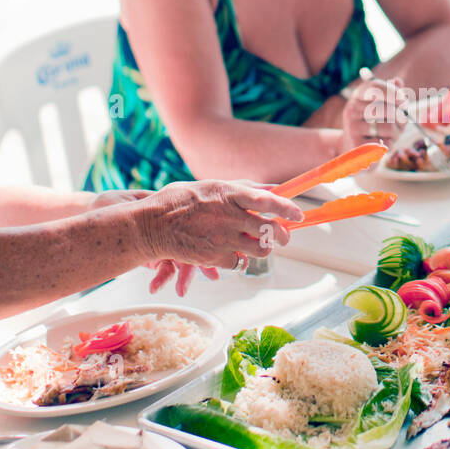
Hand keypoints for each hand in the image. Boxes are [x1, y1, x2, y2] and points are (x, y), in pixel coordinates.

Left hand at [88, 189, 219, 294]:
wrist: (93, 215)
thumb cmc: (111, 203)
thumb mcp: (130, 200)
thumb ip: (148, 202)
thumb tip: (164, 204)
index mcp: (169, 211)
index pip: (193, 223)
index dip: (206, 236)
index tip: (215, 248)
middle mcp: (170, 229)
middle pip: (193, 244)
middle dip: (205, 261)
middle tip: (214, 276)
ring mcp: (163, 243)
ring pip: (182, 261)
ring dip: (184, 277)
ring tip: (181, 291)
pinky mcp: (152, 257)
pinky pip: (163, 270)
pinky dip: (161, 280)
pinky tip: (153, 288)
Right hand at [134, 180, 303, 268]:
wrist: (150, 225)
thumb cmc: (178, 201)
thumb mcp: (210, 186)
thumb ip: (241, 188)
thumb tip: (270, 189)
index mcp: (228, 194)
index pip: (268, 201)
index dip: (287, 208)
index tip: (298, 214)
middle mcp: (229, 216)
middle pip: (269, 230)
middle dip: (283, 235)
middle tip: (284, 236)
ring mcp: (222, 238)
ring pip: (260, 249)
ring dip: (265, 249)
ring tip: (262, 245)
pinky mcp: (214, 257)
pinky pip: (239, 262)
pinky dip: (241, 259)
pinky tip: (235, 253)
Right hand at [341, 77, 407, 149]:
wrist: (355, 147)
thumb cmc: (374, 124)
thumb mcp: (383, 106)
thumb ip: (392, 94)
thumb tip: (398, 81)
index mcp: (358, 95)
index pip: (374, 87)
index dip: (391, 91)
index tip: (403, 99)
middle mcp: (352, 109)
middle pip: (383, 108)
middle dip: (398, 115)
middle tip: (403, 120)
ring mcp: (352, 126)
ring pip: (387, 127)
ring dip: (396, 132)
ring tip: (393, 134)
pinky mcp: (357, 144)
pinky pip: (383, 142)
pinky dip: (389, 143)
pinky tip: (384, 143)